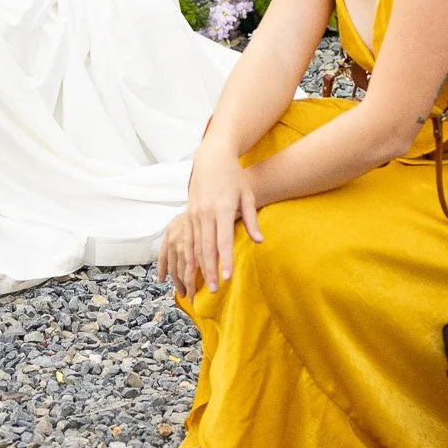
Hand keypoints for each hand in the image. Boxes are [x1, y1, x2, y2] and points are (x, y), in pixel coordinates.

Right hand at [157, 145, 261, 295]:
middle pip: (207, 247)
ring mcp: (194, 213)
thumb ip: (251, 219)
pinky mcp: (188, 213)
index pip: (224, 240)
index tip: (228, 277)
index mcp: (223, 208)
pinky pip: (189, 239)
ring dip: (199, 267)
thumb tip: (259, 241)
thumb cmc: (233, 177)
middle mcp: (206, 212)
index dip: (226, 260)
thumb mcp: (247, 195)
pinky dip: (191, 255)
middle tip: (215, 289)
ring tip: (204, 285)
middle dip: (211, 270)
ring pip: (195, 246)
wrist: (211, 158)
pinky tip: (193, 268)